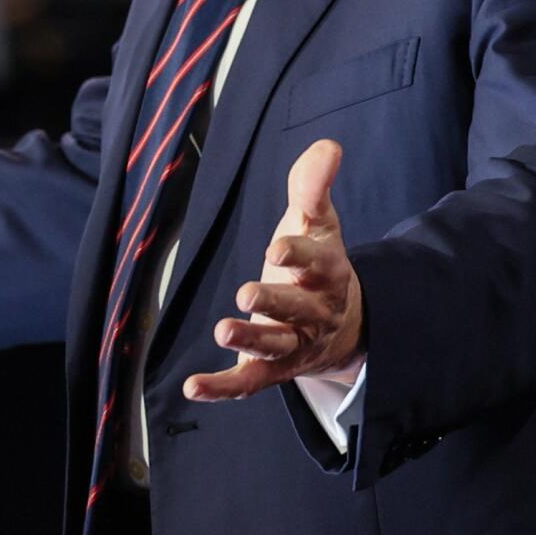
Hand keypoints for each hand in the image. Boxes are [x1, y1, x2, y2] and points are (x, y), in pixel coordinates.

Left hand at [183, 139, 362, 401]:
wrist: (342, 325)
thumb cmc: (317, 263)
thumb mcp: (317, 222)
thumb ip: (313, 185)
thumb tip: (329, 146)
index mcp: (329, 272)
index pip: (318, 262)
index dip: (298, 255)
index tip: (277, 247)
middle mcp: (315, 312)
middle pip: (297, 310)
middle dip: (274, 303)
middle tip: (247, 293)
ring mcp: (294, 345)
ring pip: (275, 347)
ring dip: (250, 342)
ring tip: (223, 330)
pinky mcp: (272, 370)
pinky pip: (249, 382)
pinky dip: (222, 388)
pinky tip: (192, 387)